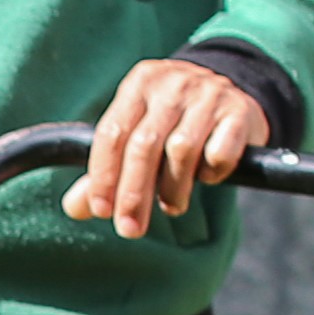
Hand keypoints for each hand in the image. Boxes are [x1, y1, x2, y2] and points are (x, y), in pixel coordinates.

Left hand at [63, 57, 272, 237]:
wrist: (234, 88)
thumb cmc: (174, 119)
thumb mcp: (138, 130)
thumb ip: (106, 169)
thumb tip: (74, 208)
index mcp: (139, 85)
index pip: (112, 133)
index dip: (103, 175)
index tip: (102, 211)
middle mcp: (171, 85)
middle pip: (144, 146)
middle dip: (134, 194)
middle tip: (130, 230)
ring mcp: (208, 94)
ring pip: (182, 150)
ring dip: (173, 189)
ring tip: (171, 206)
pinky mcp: (239, 111)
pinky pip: (220, 152)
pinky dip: (211, 172)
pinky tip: (207, 177)